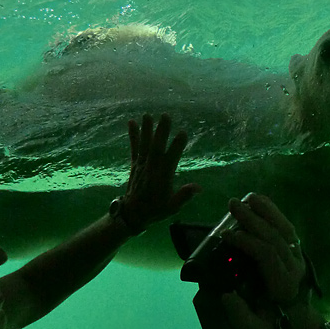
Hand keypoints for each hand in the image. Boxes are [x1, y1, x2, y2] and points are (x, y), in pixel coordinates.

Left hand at [119, 113, 200, 231]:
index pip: (170, 159)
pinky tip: (131, 122)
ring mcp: (142, 165)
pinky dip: (133, 135)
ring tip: (148, 115)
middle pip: (157, 148)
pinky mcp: (135, 164)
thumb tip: (198, 188)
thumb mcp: (172, 207)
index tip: (183, 133)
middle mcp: (151, 168)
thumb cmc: (156, 209)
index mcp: (162, 178)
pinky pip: (134, 148)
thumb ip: (183, 196)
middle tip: (166, 116)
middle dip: (161, 132)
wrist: (132, 214)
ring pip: (145, 145)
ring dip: (146, 129)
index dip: (176, 146)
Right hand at [219, 194, 307, 328]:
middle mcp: (294, 266)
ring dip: (267, 211)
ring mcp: (298, 257)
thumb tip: (226, 294)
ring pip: (285, 228)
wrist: (299, 324)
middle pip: (275, 236)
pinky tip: (260, 202)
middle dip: (254, 219)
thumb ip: (241, 316)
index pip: (267, 255)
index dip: (248, 242)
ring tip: (248, 197)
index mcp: (283, 283)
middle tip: (232, 205)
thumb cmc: (273, 326)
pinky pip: (287, 228)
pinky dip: (275, 213)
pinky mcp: (296, 251)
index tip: (226, 236)